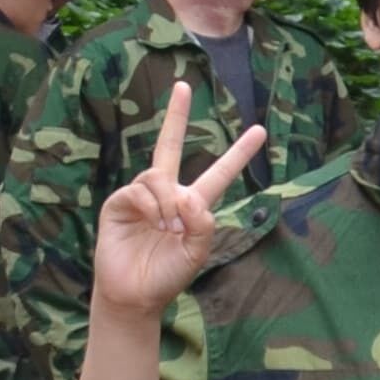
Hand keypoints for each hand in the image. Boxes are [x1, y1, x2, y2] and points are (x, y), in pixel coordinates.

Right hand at [89, 85, 266, 320]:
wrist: (134, 293)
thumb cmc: (168, 275)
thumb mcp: (198, 253)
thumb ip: (203, 224)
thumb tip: (188, 196)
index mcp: (193, 205)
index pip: (219, 173)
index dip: (238, 153)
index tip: (261, 130)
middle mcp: (167, 194)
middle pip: (171, 146)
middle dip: (176, 116)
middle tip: (183, 86)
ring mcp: (141, 197)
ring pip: (159, 177)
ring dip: (168, 202)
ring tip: (168, 227)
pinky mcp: (118, 203)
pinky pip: (139, 190)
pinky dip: (151, 206)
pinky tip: (154, 223)